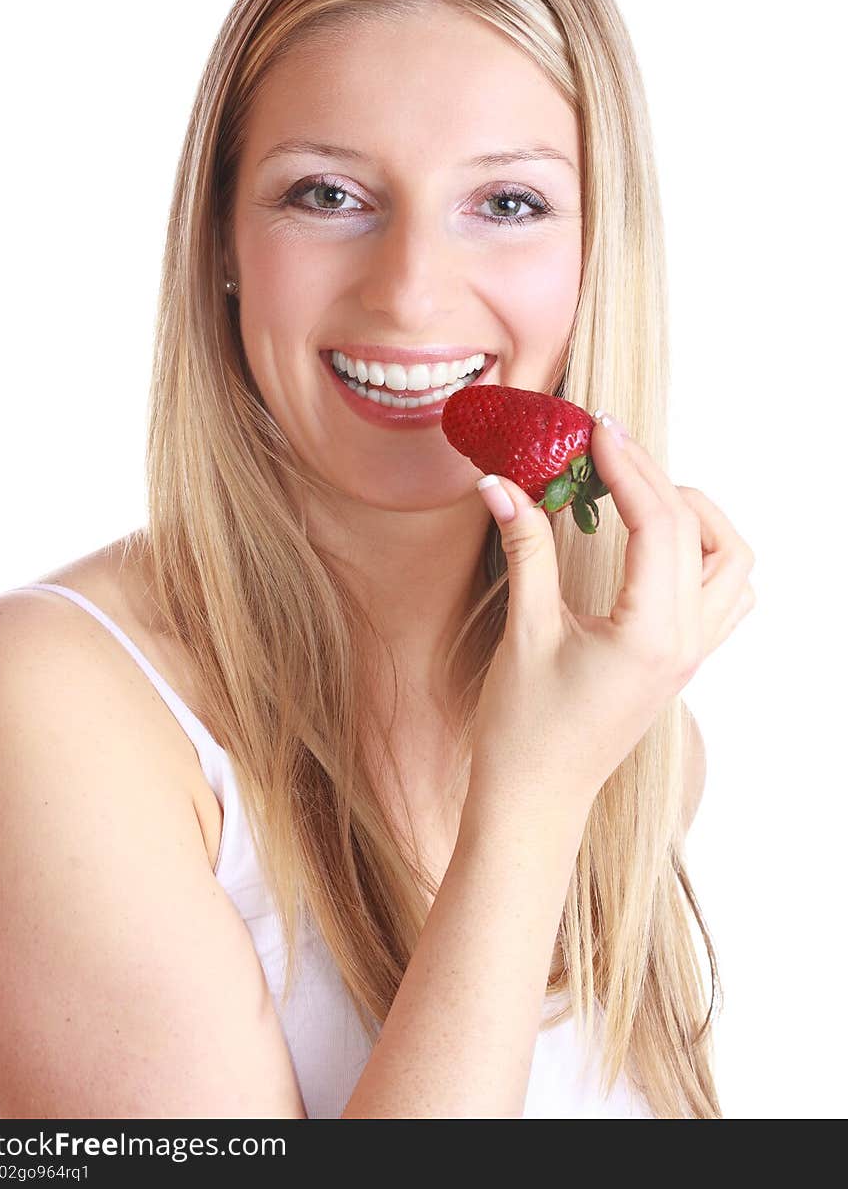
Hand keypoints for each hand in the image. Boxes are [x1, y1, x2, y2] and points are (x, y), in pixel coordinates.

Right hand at [467, 414, 754, 818]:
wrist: (535, 800)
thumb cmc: (524, 730)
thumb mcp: (524, 632)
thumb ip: (526, 550)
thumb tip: (501, 484)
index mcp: (651, 634)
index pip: (659, 524)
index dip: (628, 468)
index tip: (595, 430)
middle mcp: (686, 642)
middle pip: (698, 531)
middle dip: (653, 478)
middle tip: (604, 449)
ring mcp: (691, 655)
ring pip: (731, 564)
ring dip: (695, 517)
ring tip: (636, 495)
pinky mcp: (680, 663)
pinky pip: (721, 597)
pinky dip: (700, 557)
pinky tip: (650, 547)